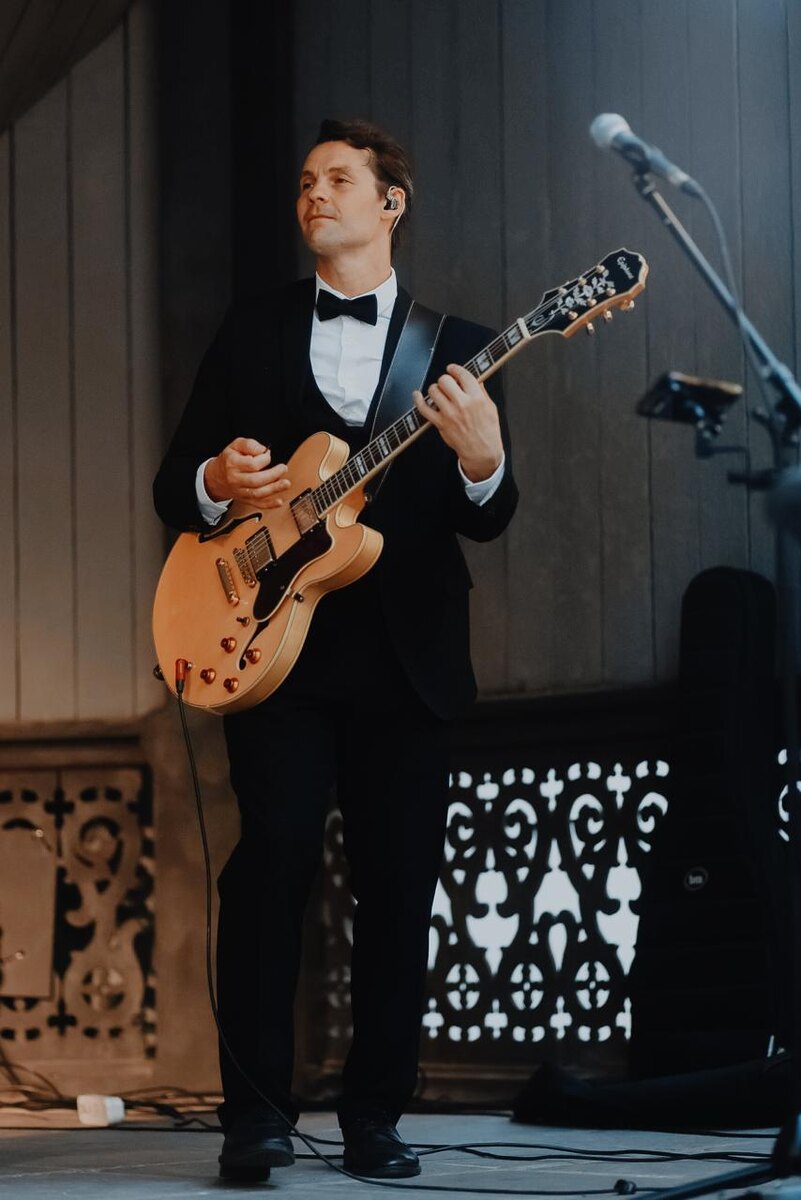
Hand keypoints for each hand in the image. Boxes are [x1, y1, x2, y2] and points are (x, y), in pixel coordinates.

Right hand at [204, 437, 290, 507]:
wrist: (216, 477)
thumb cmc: (229, 460)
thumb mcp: (235, 445)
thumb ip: (249, 445)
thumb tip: (263, 450)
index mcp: (233, 464)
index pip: (251, 464)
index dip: (264, 459)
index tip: (267, 455)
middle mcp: (235, 479)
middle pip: (256, 480)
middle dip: (273, 475)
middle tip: (283, 468)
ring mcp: (240, 491)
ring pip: (258, 493)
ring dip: (274, 489)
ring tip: (286, 483)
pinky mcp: (245, 499)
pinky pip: (257, 504)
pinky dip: (270, 504)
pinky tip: (279, 502)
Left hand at [413, 364, 503, 481]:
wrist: (481, 451)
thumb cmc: (487, 431)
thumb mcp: (490, 408)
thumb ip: (481, 392)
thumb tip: (476, 379)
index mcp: (477, 398)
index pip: (463, 375)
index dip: (455, 369)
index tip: (452, 369)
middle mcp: (462, 404)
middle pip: (445, 380)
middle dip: (445, 380)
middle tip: (447, 384)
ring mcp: (449, 414)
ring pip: (434, 390)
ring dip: (435, 389)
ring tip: (439, 393)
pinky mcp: (440, 423)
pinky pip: (424, 408)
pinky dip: (418, 400)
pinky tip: (417, 395)